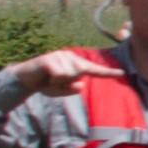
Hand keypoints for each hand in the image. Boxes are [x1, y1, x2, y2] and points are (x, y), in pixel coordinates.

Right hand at [7, 49, 125, 96]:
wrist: (26, 79)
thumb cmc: (46, 84)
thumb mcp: (60, 91)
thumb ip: (72, 90)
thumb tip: (81, 84)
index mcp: (77, 65)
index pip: (94, 70)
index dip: (108, 72)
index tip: (121, 73)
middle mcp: (71, 57)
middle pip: (80, 73)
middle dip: (67, 82)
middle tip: (55, 80)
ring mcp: (61, 56)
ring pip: (69, 74)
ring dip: (58, 81)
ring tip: (50, 77)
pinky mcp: (51, 58)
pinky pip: (59, 74)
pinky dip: (52, 79)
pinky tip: (46, 75)